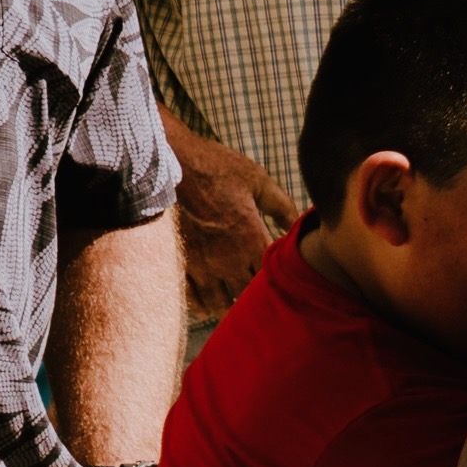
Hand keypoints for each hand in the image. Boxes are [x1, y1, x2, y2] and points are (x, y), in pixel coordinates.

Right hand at [161, 112, 293, 314]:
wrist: (170, 161)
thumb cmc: (216, 168)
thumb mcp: (258, 180)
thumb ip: (282, 206)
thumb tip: (297, 226)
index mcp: (252, 239)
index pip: (273, 276)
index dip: (279, 279)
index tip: (280, 276)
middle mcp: (228, 259)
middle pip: (248, 296)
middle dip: (255, 296)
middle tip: (259, 294)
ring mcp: (201, 264)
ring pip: (220, 303)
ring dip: (229, 305)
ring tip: (234, 302)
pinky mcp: (178, 262)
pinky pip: (190, 297)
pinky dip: (201, 305)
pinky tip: (207, 304)